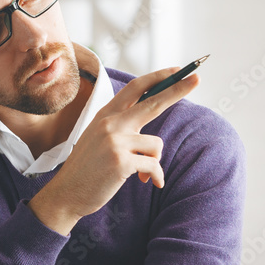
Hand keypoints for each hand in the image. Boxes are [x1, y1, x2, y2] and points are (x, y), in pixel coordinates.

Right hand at [28, 66, 197, 234]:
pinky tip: (148, 183)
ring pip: (156, 144)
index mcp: (105, 115)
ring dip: (154, 161)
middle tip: (197, 78)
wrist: (66, 194)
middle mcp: (110, 123)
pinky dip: (155, 176)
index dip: (157, 78)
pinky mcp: (121, 161)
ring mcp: (114, 141)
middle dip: (178, 89)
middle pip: (152, 102)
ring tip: (141, 173)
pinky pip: (154, 166)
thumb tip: (151, 121)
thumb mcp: (98, 138)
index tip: (176, 71)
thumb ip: (120, 126)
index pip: (134, 88)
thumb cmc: (87, 169)